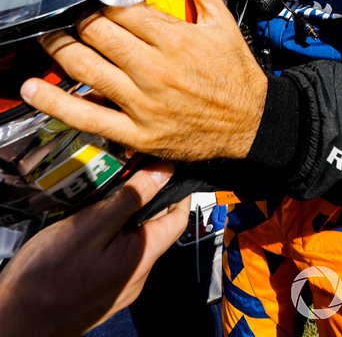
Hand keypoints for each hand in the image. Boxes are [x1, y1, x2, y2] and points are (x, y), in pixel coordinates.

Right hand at [0, 163, 189, 336]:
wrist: (17, 320)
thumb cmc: (49, 275)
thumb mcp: (92, 225)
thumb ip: (130, 199)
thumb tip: (162, 173)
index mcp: (141, 256)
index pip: (178, 219)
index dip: (176, 191)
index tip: (165, 168)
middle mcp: (137, 275)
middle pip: (154, 228)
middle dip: (144, 199)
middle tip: (125, 174)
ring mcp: (119, 286)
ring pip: (132, 240)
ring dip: (123, 217)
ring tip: (101, 197)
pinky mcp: (101, 290)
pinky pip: (115, 255)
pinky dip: (108, 235)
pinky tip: (86, 225)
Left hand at [21, 0, 266, 161]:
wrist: (252, 123)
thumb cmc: (237, 75)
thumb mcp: (224, 25)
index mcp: (175, 39)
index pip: (123, 10)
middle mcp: (154, 69)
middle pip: (98, 34)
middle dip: (76, 20)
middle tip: (64, 12)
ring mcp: (142, 102)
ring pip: (87, 69)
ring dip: (59, 49)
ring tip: (45, 37)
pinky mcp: (137, 133)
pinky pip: (89, 117)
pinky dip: (57, 103)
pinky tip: (35, 90)